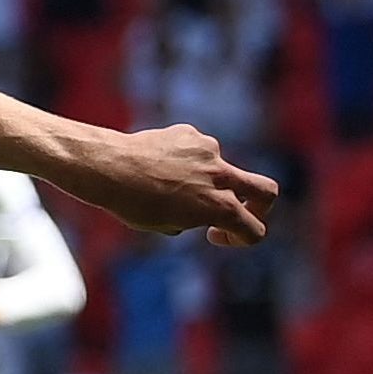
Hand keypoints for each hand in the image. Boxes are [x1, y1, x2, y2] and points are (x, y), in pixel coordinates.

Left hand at [52, 124, 277, 246]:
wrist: (106, 166)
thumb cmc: (130, 203)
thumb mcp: (165, 224)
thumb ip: (195, 217)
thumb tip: (202, 211)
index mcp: (218, 206)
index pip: (255, 230)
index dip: (240, 239)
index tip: (214, 235)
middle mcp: (221, 176)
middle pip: (266, 191)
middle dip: (260, 206)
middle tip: (234, 211)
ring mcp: (209, 151)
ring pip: (218, 170)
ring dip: (201, 181)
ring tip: (161, 185)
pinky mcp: (192, 134)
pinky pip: (196, 152)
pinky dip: (184, 162)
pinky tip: (154, 166)